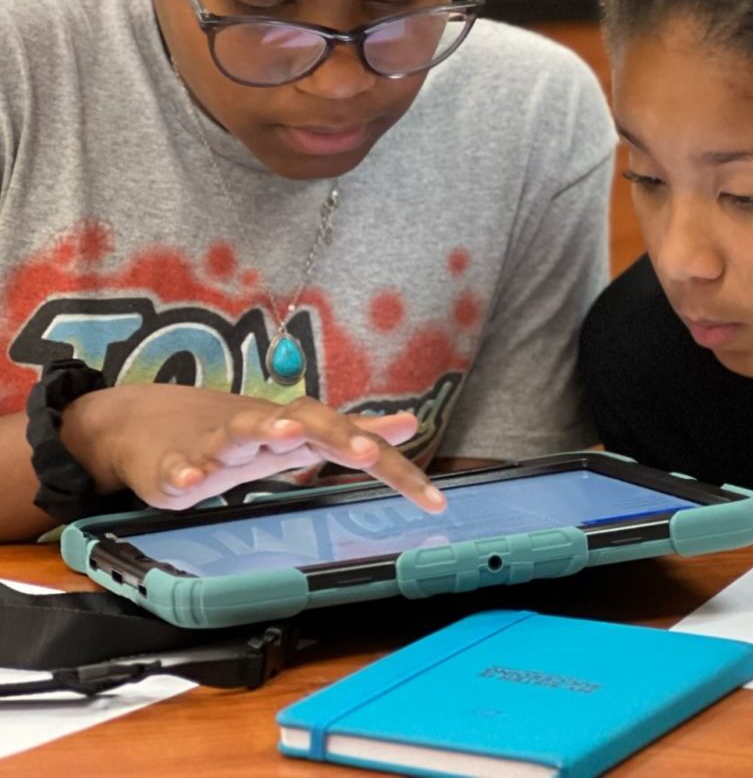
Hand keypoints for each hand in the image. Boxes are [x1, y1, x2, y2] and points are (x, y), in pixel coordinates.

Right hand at [60, 384, 445, 512]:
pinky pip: (176, 468)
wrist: (151, 423)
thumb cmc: (243, 434)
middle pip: (304, 421)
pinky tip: (190, 481)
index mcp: (299, 428)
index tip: (432, 499)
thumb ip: (357, 432)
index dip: (393, 467)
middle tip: (366, 450)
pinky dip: (182, 472)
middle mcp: (264, 428)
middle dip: (336, 433)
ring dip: (264, 430)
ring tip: (286, 433)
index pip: (355, 439)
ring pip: (241, 432)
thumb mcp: (303, 434)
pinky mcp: (172, 463)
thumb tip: (411, 423)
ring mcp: (216, 443)